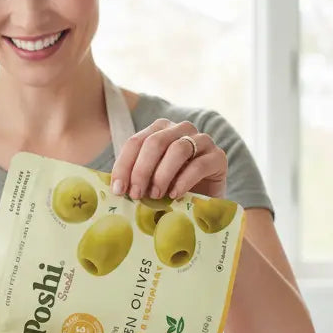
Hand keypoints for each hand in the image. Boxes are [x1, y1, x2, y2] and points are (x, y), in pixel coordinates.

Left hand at [110, 118, 226, 200]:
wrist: (205, 202)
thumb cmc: (172, 190)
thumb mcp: (149, 182)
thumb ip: (134, 179)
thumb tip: (114, 188)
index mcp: (159, 130)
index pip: (136, 142)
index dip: (124, 165)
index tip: (118, 189)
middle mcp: (181, 129)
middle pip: (155, 142)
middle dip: (141, 170)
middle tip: (136, 194)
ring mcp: (202, 141)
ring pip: (178, 149)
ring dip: (162, 174)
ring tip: (155, 195)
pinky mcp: (218, 157)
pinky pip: (199, 165)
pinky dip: (184, 181)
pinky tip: (175, 195)